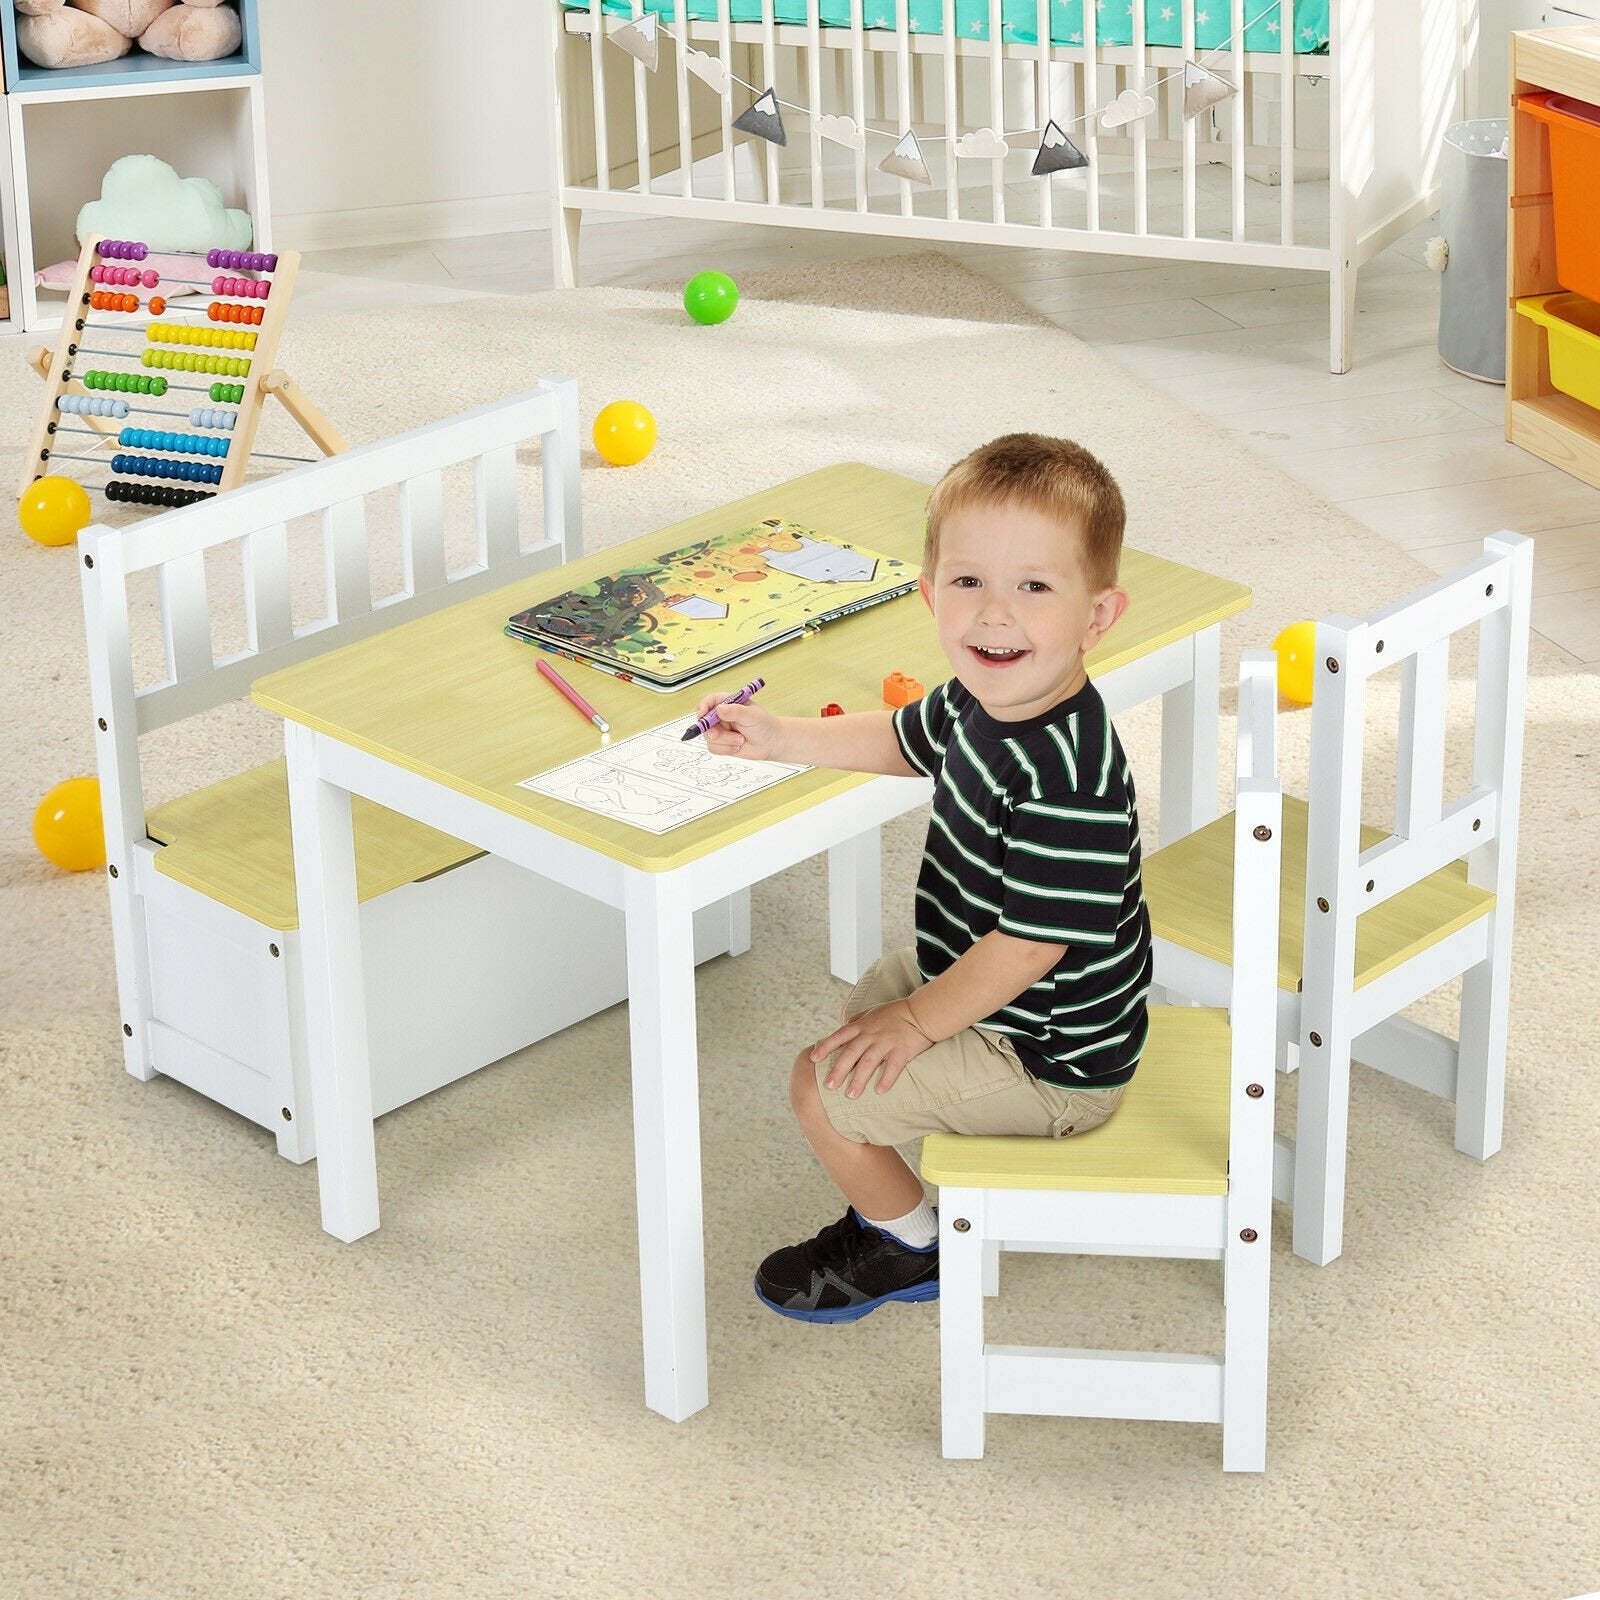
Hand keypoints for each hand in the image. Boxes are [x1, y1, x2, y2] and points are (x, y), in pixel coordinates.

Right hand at [694, 695, 782, 759]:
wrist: (772, 743)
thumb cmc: (765, 725)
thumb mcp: (752, 715)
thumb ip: (736, 711)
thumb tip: (719, 709)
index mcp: (728, 703)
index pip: (710, 701)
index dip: (703, 707)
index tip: (702, 713)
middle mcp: (722, 716)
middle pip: (704, 722)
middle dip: (711, 730)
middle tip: (717, 734)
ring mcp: (721, 730)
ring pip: (709, 737)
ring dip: (725, 741)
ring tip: (740, 740)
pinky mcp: (722, 743)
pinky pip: (714, 748)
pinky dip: (726, 749)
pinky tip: (737, 746)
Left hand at [811, 1000, 934, 1098]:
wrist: (921, 1012)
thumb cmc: (894, 1013)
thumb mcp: (871, 1012)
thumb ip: (856, 1020)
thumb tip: (841, 1027)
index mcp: (862, 1026)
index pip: (839, 1036)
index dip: (825, 1046)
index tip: (813, 1058)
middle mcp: (871, 1035)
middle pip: (851, 1053)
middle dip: (839, 1070)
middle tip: (828, 1086)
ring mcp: (886, 1043)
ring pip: (869, 1062)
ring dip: (859, 1079)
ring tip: (851, 1095)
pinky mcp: (902, 1051)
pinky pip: (893, 1067)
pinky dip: (886, 1079)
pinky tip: (880, 1091)